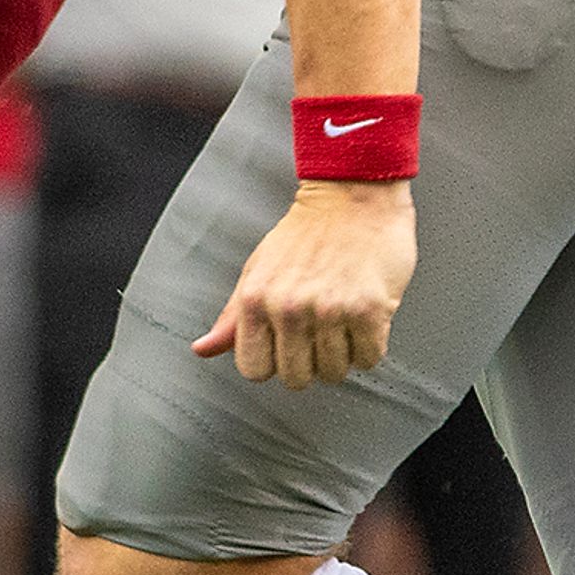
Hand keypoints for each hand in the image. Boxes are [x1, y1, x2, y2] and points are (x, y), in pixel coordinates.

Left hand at [195, 179, 414, 387]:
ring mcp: (329, 310)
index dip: (273, 363)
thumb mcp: (258, 270)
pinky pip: (368, 358)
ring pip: (334, 373)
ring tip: (343, 319)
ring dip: (343, 353)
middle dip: (311, 363)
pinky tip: (364, 319)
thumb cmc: (308, 231)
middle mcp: (289, 307)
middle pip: (296, 379)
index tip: (286, 347)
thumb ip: (232, 317)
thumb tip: (204, 348)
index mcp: (256, 299)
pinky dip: (370, 345)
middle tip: (320, 333)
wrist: (353, 195)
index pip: (254, 370)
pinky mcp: (368, 310)